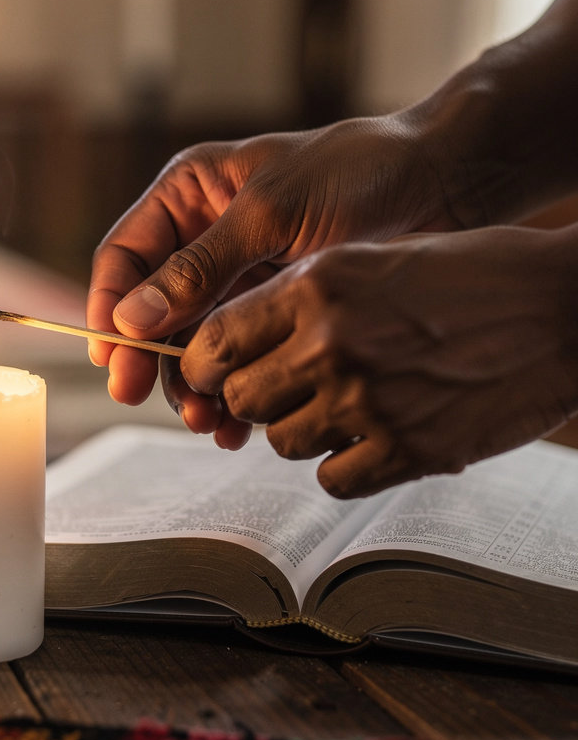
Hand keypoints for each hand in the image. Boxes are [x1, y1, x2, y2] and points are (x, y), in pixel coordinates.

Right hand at [88, 114, 452, 416]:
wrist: (444, 183)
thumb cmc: (358, 173)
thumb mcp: (270, 215)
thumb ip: (200, 268)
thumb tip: (131, 318)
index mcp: (190, 194)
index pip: (125, 256)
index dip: (109, 307)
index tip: (111, 357)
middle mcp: (204, 237)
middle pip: (150, 308)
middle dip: (145, 355)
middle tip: (137, 397)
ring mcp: (238, 277)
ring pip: (191, 340)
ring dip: (190, 382)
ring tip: (205, 421)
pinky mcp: (272, 309)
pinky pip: (236, 356)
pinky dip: (231, 388)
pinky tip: (236, 422)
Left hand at [174, 226, 577, 496]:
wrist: (560, 307)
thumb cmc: (464, 274)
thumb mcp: (367, 260)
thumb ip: (295, 298)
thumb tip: (229, 340)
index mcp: (316, 287)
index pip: (214, 341)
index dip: (199, 364)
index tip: (205, 373)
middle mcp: (333, 343)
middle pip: (240, 399)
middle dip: (250, 398)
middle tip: (278, 390)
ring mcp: (370, 401)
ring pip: (281, 442)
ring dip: (298, 430)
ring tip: (336, 406)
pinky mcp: (410, 450)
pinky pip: (331, 479)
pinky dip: (341, 464)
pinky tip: (369, 436)